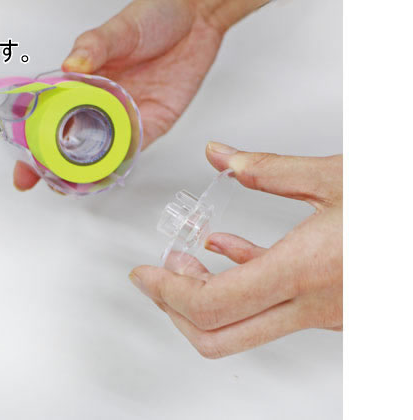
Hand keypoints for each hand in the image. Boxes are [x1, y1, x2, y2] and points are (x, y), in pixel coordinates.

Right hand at [13, 0, 268, 189]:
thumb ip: (94, 47)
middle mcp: (101, 102)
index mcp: (84, 80)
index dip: (33, 137)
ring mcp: (125, 116)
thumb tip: (71, 66)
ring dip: (84, 170)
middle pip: (71, 139)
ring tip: (69, 184)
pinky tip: (104, 174)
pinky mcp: (152, 123)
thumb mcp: (118, 29)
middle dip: (53, 163)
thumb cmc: (154, 16)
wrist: (197, 18)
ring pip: (100, 151)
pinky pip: (133, 149)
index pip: (51, 113)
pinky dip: (119, 163)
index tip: (21, 157)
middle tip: (38, 179)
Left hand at [129, 142, 342, 357]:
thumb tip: (221, 156)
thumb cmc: (403, 209)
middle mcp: (311, 305)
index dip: (166, 292)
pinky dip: (241, 285)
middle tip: (154, 281)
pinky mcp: (333, 308)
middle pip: (219, 335)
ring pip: (244, 327)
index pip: (211, 305)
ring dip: (205, 296)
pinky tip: (229, 254)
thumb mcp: (336, 177)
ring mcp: (323, 314)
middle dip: (174, 307)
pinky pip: (273, 308)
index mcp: (304, 270)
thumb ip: (269, 169)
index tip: (144, 275)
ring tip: (185, 264)